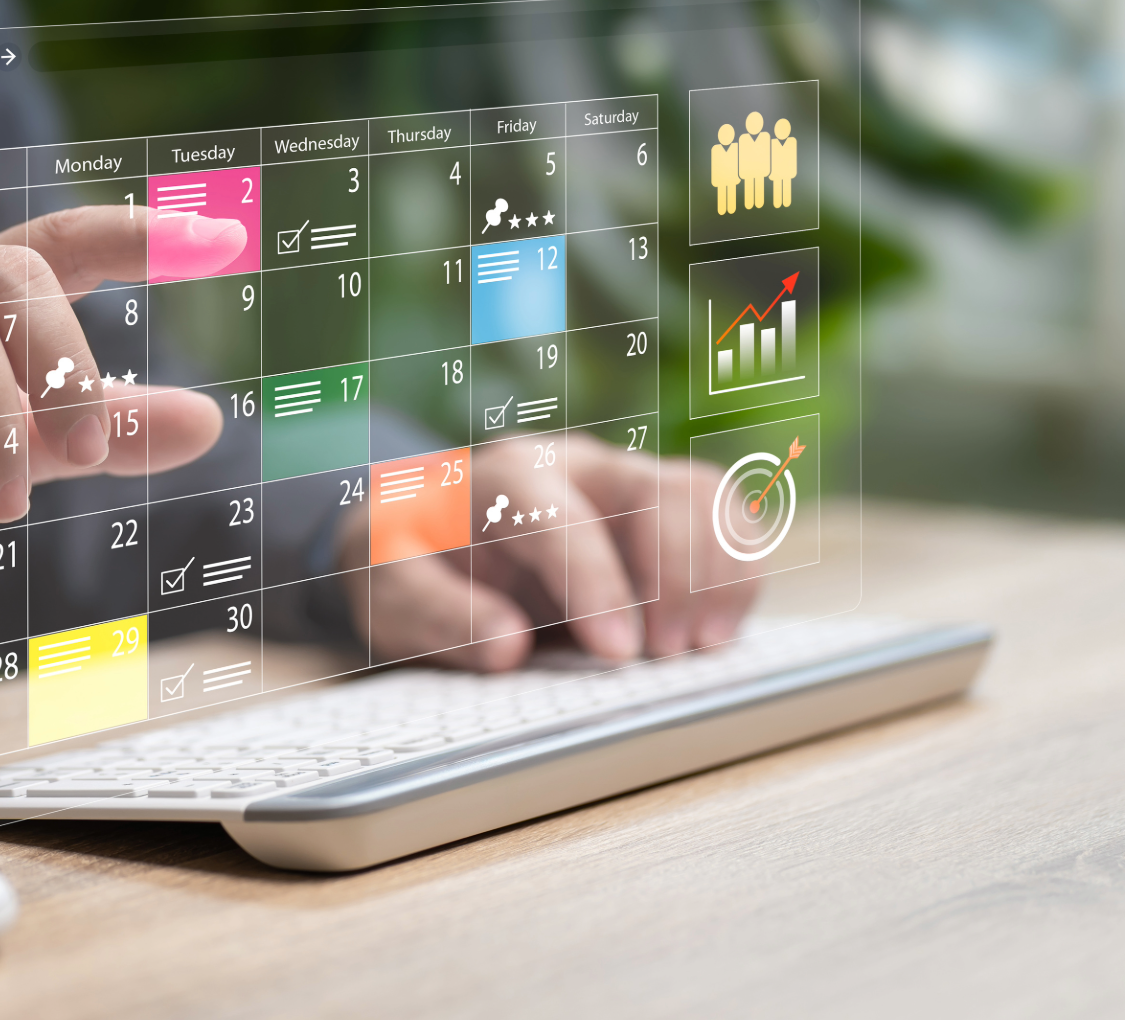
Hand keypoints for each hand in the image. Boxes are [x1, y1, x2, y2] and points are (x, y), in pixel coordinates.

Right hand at [0, 206, 241, 564]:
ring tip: (20, 498)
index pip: (61, 240)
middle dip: (67, 363)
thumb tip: (211, 422)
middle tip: (93, 449)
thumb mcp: (16, 443)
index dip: (139, 235)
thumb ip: (104, 431)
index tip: (225, 245)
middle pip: (10, 277)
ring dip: (4, 416)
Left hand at [341, 436, 759, 669]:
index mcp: (501, 479)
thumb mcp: (387, 592)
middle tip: (666, 657)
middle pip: (652, 491)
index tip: (618, 654)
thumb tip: (508, 648)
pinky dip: (737, 568)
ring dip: (718, 571)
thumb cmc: (408, 562)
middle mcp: (573, 467)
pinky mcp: (659, 510)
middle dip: (674, 575)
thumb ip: (437, 615)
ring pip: (701, 495)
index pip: (560, 519)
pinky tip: (719, 628)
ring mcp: (624, 481)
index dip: (595, 584)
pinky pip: (723, 516)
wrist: (422, 532)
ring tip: (702, 649)